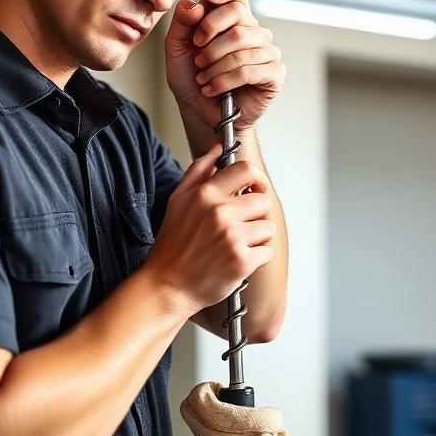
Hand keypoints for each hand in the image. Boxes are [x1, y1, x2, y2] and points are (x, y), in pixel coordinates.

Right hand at [143, 143, 275, 314]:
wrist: (167, 286)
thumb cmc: (172, 245)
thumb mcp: (177, 200)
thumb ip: (199, 171)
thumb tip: (218, 148)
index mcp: (205, 194)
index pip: (246, 169)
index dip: (256, 178)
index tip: (256, 188)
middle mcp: (220, 213)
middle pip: (263, 200)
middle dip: (256, 213)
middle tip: (242, 225)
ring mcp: (232, 237)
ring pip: (268, 227)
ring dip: (258, 237)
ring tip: (237, 244)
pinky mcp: (242, 261)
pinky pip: (267, 251)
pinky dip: (257, 258)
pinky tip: (237, 260)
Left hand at [165, 0, 285, 136]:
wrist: (199, 112)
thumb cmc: (191, 79)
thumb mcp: (176, 48)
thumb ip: (182, 23)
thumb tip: (194, 4)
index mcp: (232, 20)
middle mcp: (253, 32)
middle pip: (237, 15)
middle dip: (210, 33)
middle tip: (197, 55)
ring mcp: (267, 52)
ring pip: (241, 44)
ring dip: (214, 64)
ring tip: (203, 77)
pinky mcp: (274, 73)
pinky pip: (249, 69)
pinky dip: (224, 80)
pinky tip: (212, 88)